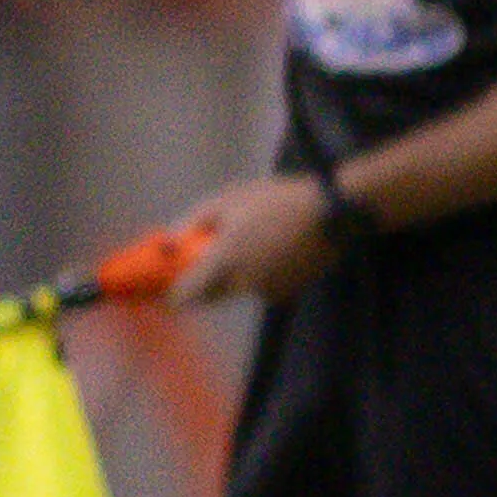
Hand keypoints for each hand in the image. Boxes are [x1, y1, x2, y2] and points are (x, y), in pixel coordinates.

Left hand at [167, 175, 336, 304]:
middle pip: (210, 297)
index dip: (171, 294)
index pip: (184, 297)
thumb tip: (168, 241)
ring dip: (234, 275)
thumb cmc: (274, 200)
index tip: (166, 284)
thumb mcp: (227, 199)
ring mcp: (266, 291)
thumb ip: (192, 222)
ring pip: (237, 290)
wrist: (330, 212)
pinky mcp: (286, 293)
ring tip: (252, 241)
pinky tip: (273, 249)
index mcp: (223, 261)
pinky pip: (261, 288)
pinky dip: (259, 275)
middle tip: (209, 256)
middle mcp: (242, 283)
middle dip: (204, 280)